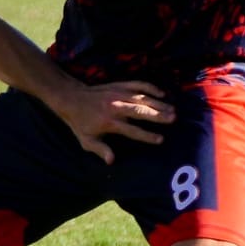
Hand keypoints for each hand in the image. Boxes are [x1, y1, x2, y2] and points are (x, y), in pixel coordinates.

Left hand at [49, 80, 175, 163]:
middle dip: (157, 115)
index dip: (146, 136)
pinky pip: (137, 84)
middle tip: (173, 119)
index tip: (160, 139)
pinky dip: (150, 87)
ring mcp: (118, 94)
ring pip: (142, 98)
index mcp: (108, 122)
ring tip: (172, 109)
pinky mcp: (119, 85)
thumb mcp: (86, 140)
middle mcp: (115, 107)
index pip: (131, 130)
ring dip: (158, 103)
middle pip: (140, 111)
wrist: (72, 98)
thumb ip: (100, 150)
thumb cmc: (80, 122)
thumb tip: (111, 161)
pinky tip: (162, 93)